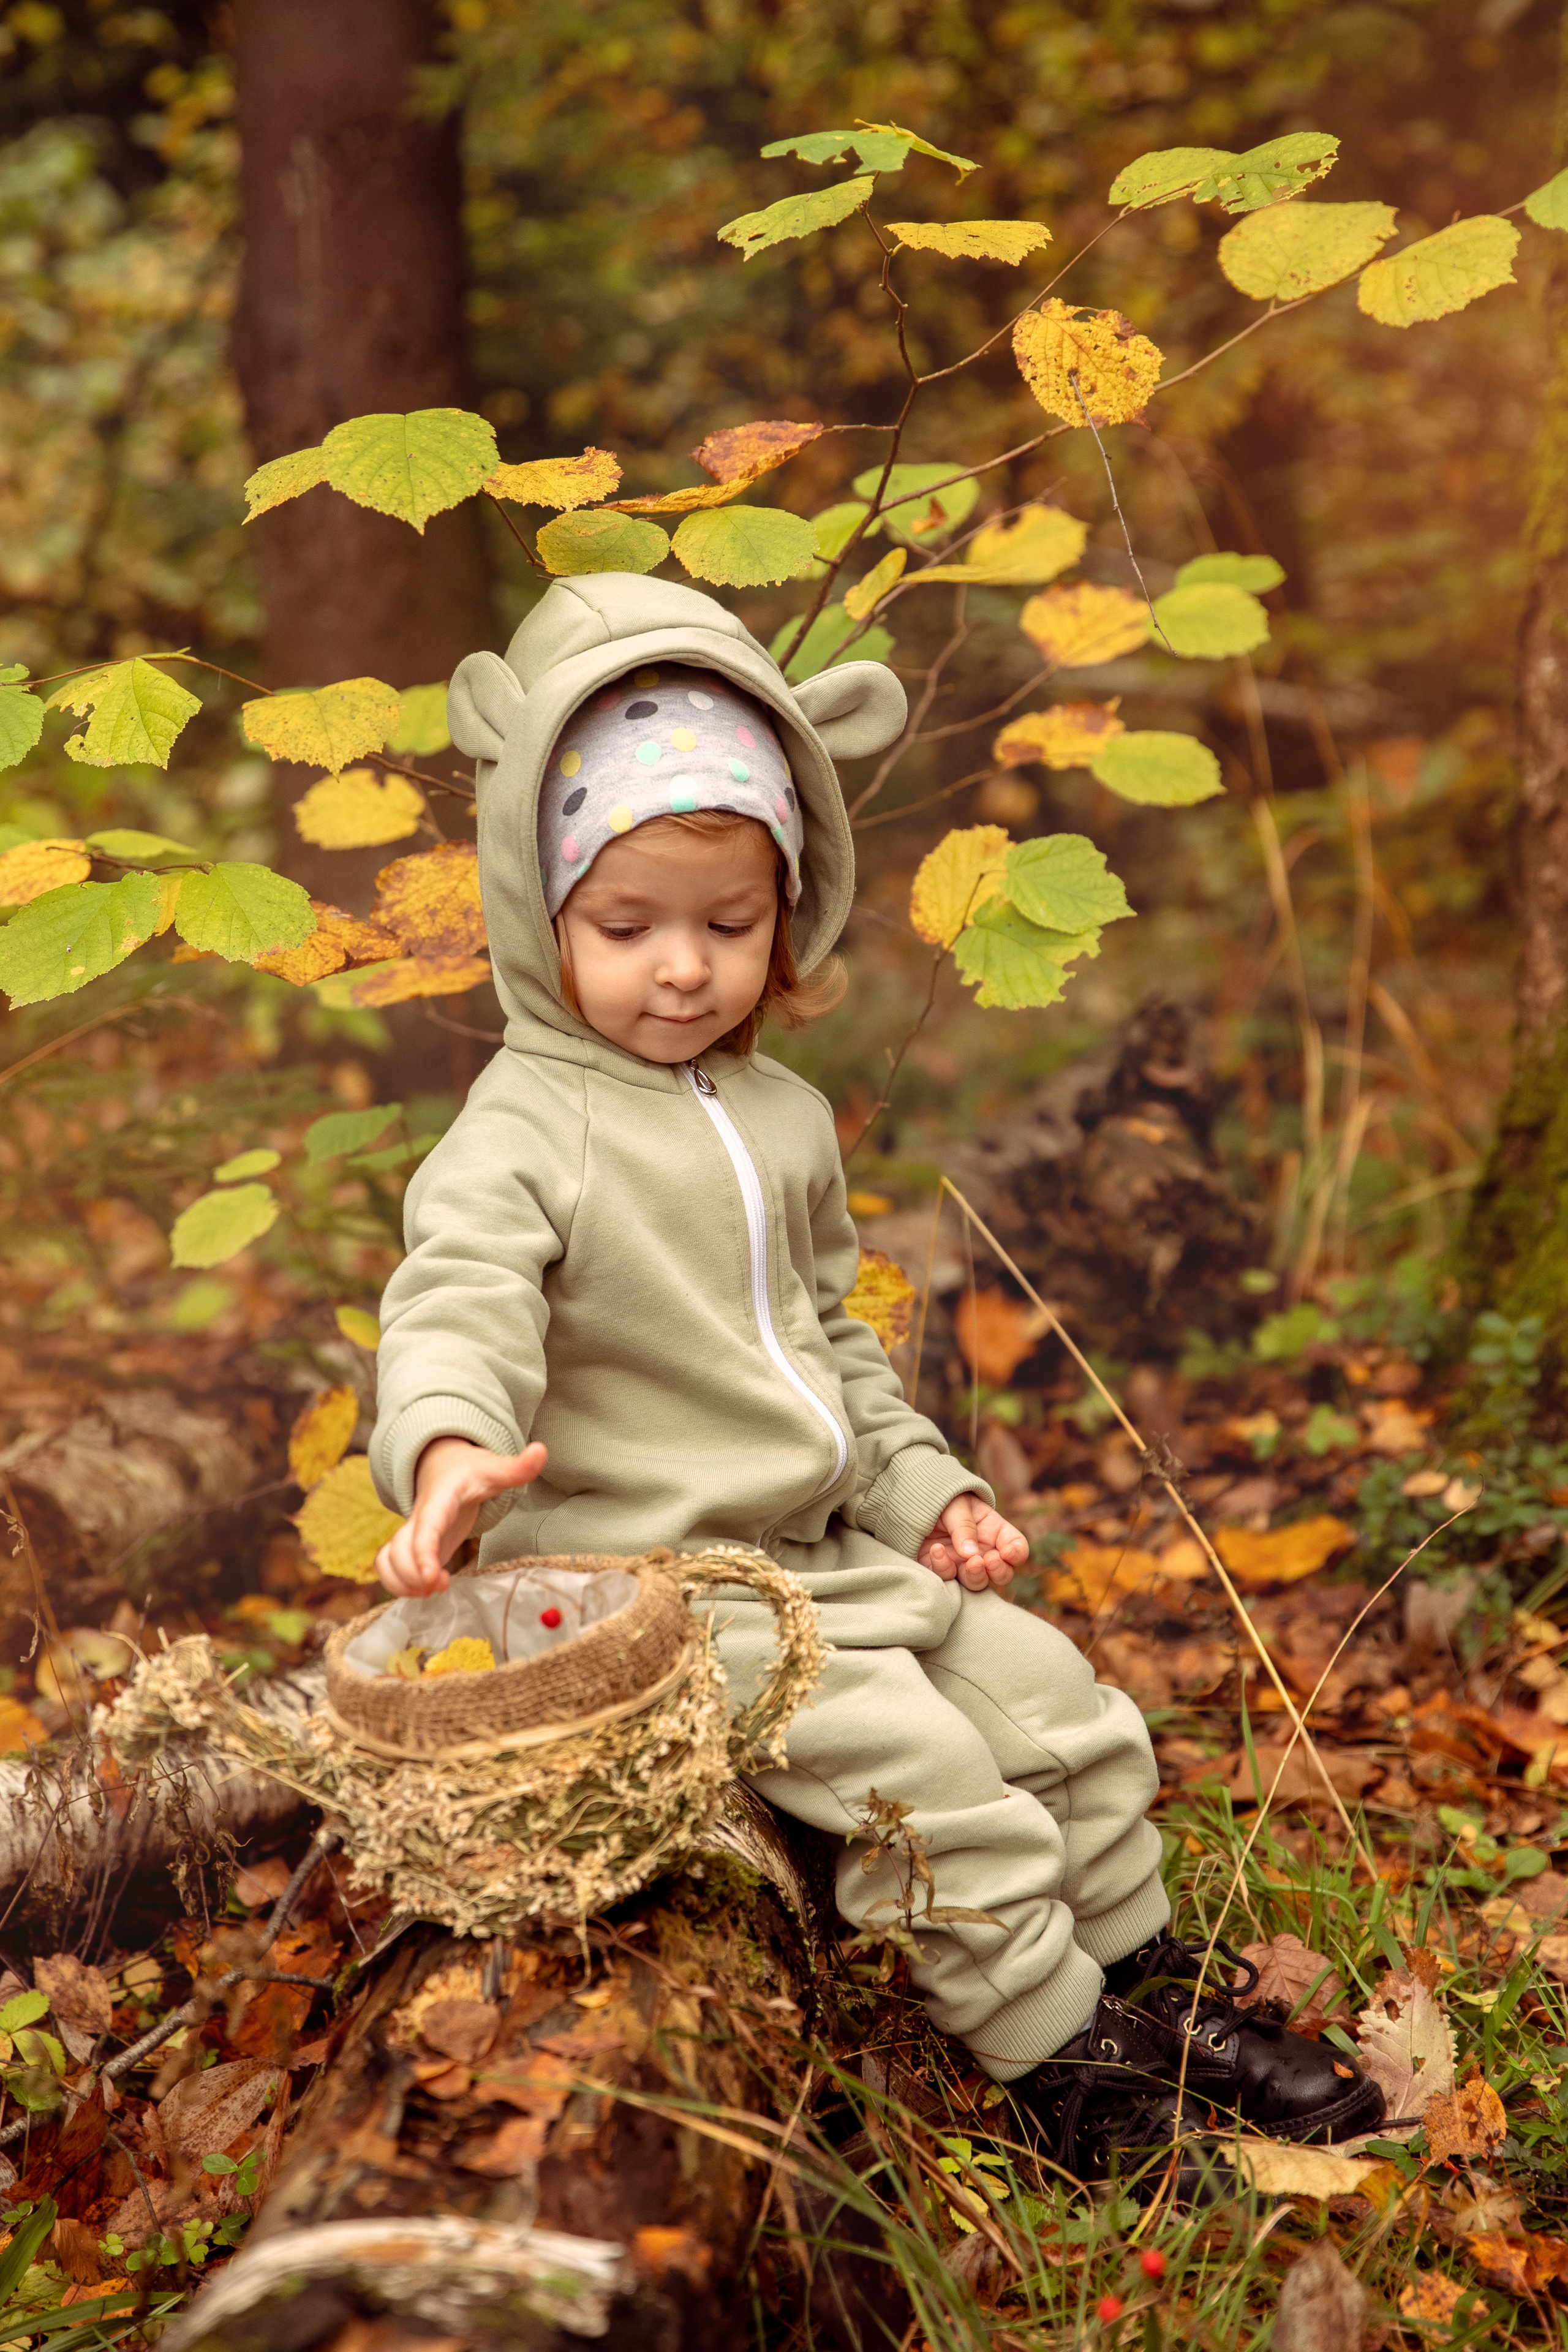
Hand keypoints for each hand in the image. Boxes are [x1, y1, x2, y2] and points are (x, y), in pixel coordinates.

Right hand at [374, 1437, 546, 1597]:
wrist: (445, 1467)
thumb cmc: (470, 1471)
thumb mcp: (494, 1468)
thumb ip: (516, 1467)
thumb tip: (542, 1450)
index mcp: (439, 1502)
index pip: (426, 1527)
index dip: (424, 1553)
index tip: (432, 1577)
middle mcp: (419, 1519)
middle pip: (400, 1550)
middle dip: (416, 1575)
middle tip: (444, 1584)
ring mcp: (412, 1535)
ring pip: (388, 1560)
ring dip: (403, 1583)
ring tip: (434, 1589)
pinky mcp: (412, 1548)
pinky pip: (387, 1567)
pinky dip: (397, 1583)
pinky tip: (423, 1589)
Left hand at [916, 1494, 1029, 1591]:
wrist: (912, 1500)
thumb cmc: (943, 1499)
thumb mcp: (957, 1505)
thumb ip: (964, 1527)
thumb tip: (970, 1554)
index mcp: (994, 1532)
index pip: (1016, 1547)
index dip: (1017, 1554)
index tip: (1007, 1553)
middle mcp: (982, 1552)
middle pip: (1002, 1573)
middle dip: (999, 1571)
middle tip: (987, 1561)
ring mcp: (962, 1564)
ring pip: (978, 1583)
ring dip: (976, 1577)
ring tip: (969, 1562)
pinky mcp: (941, 1571)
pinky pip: (947, 1580)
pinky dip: (943, 1569)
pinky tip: (936, 1551)